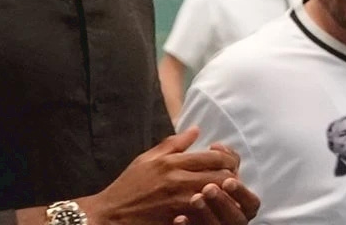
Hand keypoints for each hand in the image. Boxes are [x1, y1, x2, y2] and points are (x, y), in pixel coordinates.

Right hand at [80, 128, 249, 224]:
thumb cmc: (129, 185)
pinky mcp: (180, 219)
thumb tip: (195, 130)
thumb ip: (173, 144)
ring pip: (219, 196)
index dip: (228, 159)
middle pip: (223, 177)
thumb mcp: (147, 159)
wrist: (113, 214)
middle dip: (232, 177)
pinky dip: (215, 209)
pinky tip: (214, 208)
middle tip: (230, 179)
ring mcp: (181, 202)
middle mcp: (178, 180)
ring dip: (226, 195)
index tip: (228, 162)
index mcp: (171, 162)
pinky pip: (207, 213)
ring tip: (224, 194)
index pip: (214, 157)